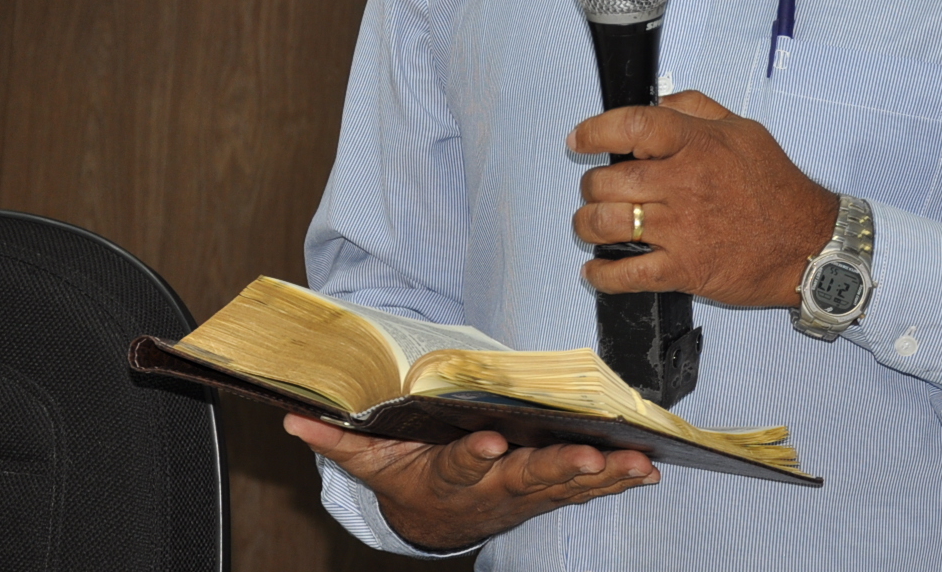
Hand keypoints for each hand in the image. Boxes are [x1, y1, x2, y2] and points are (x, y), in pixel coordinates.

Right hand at [283, 414, 656, 550]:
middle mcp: (493, 488)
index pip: (462, 463)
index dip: (475, 455)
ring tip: (632, 463)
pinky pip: (587, 488)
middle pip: (528, 477)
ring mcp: (526, 493)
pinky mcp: (550, 491)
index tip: (490, 442)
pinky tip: (647, 471)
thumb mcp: (372, 462)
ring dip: (601, 475)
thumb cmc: (409, 477)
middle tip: (588, 458)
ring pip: (566, 484)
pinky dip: (617, 480)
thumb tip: (294, 420)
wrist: (435, 522)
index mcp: (449, 476)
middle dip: (559, 467)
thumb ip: (340, 441)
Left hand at [569, 89, 839, 306]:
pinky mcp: (683, 269)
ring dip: (587, 225)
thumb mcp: (744, 130)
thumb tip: (658, 101)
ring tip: (591, 224)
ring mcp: (680, 229)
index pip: (631, 126)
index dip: (594, 131)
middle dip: (591, 186)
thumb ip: (697, 109)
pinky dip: (601, 274)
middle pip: (606, 181)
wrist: (810, 243)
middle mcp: (683, 184)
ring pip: (605, 225)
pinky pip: (625, 274)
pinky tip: (596, 269)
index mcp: (697, 145)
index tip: (580, 139)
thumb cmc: (778, 188)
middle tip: (597, 189)